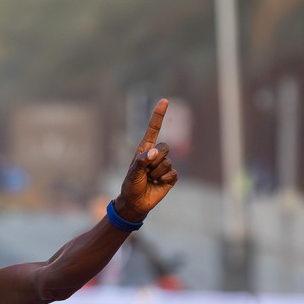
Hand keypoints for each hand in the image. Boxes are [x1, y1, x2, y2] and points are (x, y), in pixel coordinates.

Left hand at [115, 99, 177, 221]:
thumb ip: (142, 161)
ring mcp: (164, 165)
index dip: (159, 115)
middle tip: (146, 172)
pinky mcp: (170, 176)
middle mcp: (156, 155)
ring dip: (157, 173)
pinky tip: (157, 184)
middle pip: (165, 147)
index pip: (154, 129)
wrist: (135, 203)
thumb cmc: (131, 185)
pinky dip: (164, 180)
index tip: (164, 101)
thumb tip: (154, 152)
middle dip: (154, 161)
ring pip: (168, 162)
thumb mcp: (132, 173)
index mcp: (145, 149)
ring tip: (149, 179)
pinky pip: (172, 173)